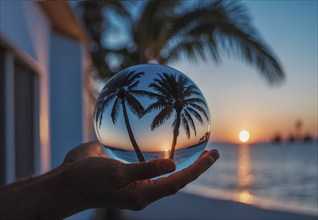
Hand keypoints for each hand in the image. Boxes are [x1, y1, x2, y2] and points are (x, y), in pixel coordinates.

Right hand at [60, 141, 218, 210]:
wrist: (66, 184)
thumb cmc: (88, 179)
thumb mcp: (117, 175)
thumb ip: (145, 170)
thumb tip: (173, 163)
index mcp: (142, 194)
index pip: (177, 181)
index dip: (197, 170)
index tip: (212, 157)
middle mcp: (143, 190)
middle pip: (176, 179)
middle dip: (196, 167)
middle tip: (213, 152)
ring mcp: (136, 183)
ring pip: (166, 173)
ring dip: (184, 162)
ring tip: (198, 149)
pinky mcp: (128, 174)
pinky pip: (150, 166)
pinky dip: (163, 157)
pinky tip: (166, 145)